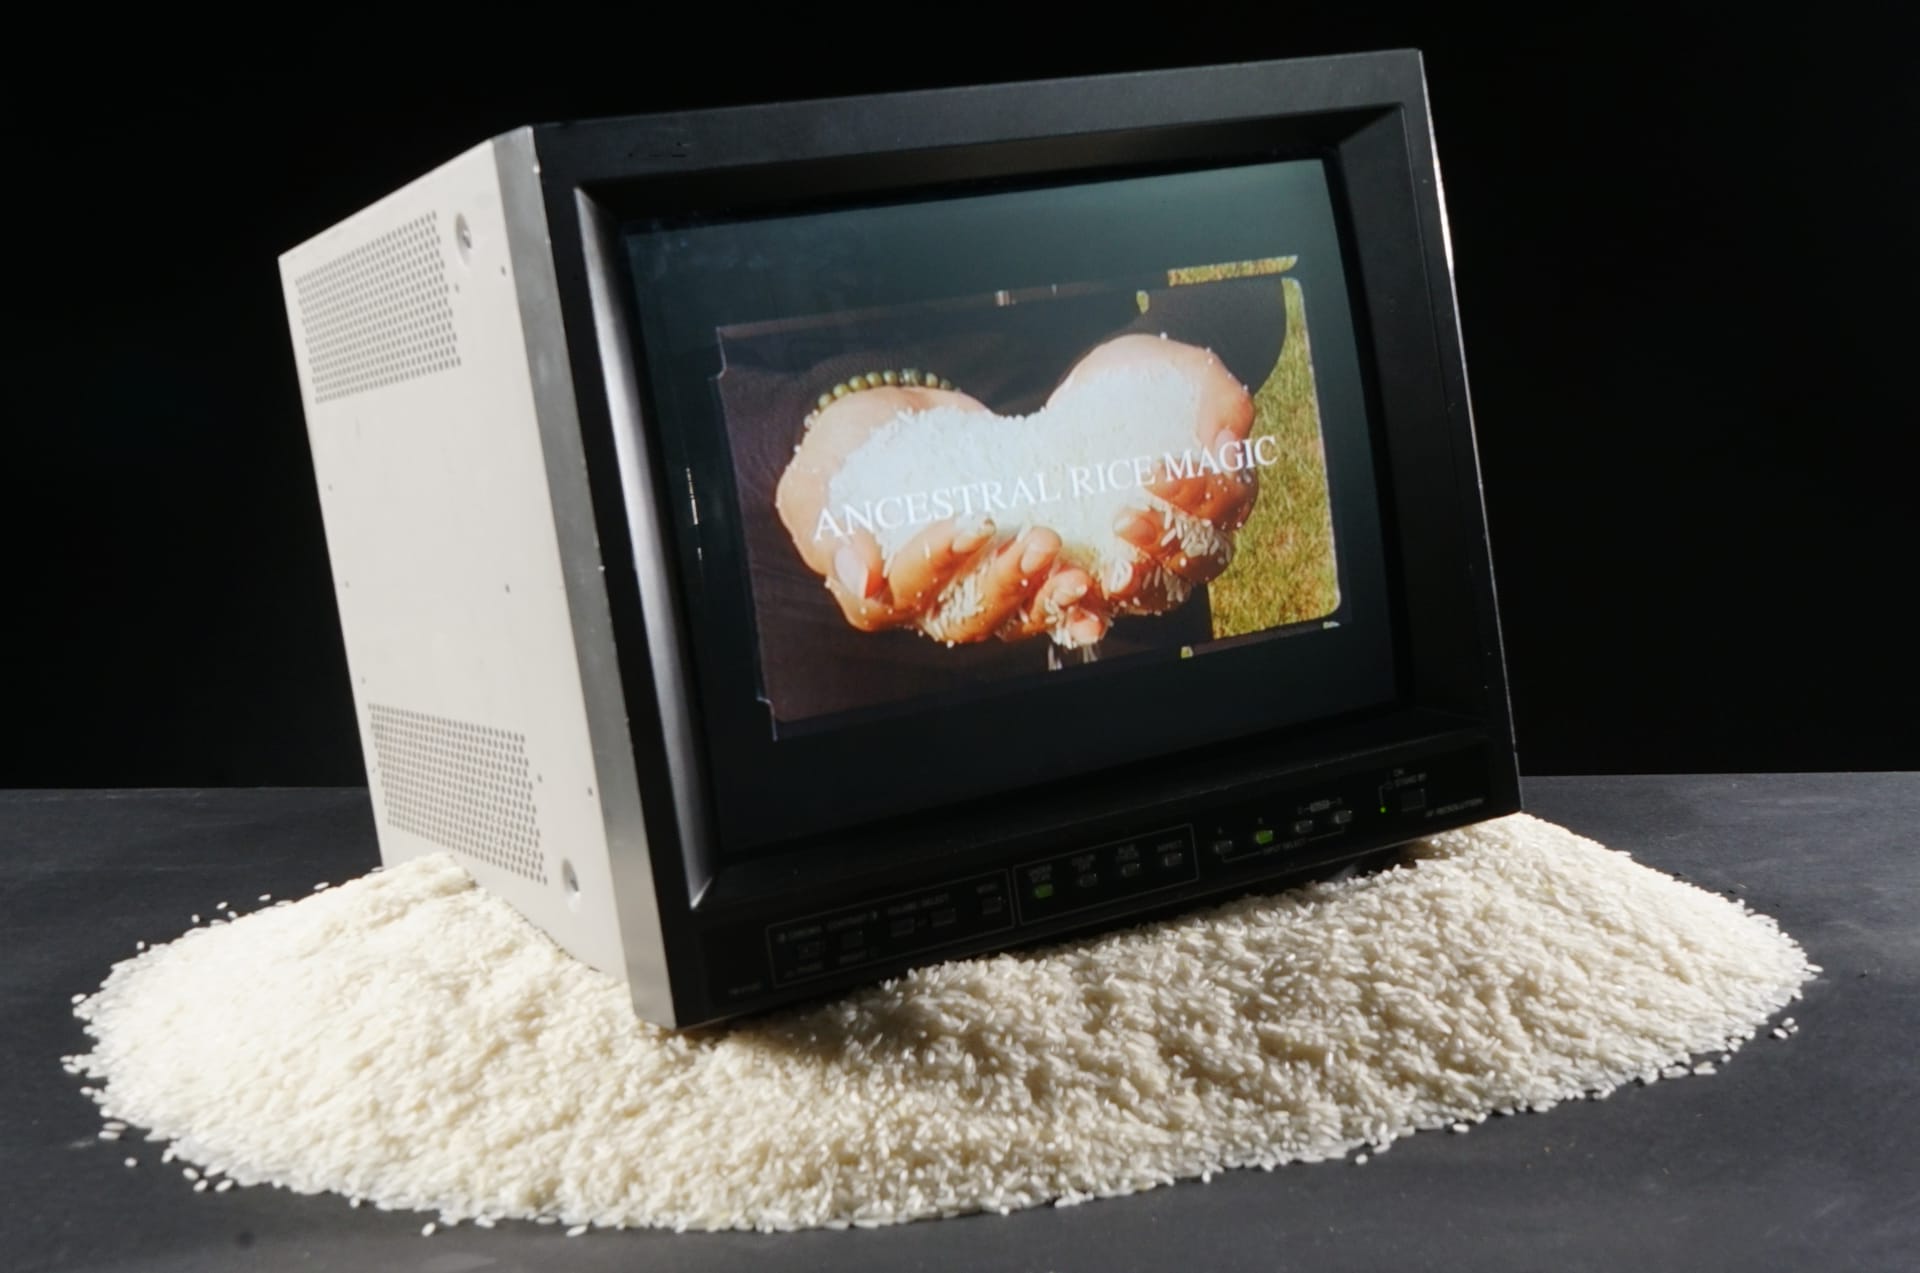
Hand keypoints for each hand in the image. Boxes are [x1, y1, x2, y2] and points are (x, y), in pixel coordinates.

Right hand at [775, 385, 1097, 640]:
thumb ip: (830, 528)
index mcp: (874, 593)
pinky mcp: (1012, 570)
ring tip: (1078, 569)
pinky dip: (1075, 599)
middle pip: (967, 615)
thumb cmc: (840, 456)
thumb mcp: (817, 483)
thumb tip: (861, 576)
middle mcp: (927, 605)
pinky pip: (1045, 598)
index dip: (936, 565)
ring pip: (1012, 614)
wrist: (886, 424)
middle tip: (1041, 540)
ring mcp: (973, 591)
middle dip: (1007, 581)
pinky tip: (1104, 586)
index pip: (902, 594)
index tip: (969, 522)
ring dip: (1048, 596)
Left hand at [1048, 334, 1257, 609]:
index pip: (1226, 504)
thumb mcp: (1187, 370)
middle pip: (1200, 558)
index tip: (1156, 472)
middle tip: (1122, 518)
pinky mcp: (1110, 568)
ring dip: (1137, 585)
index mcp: (1226, 488)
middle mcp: (1200, 531)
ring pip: (1163, 591)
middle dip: (1164, 544)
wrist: (1097, 390)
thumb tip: (1229, 446)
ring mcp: (1157, 556)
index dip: (1198, 495)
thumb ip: (1220, 400)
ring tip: (1107, 572)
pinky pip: (1111, 601)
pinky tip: (1074, 592)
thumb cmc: (1152, 377)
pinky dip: (1096, 606)